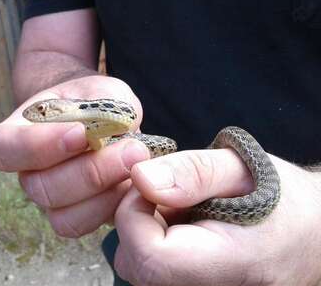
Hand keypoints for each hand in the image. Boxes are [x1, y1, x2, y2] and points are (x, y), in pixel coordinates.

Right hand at [0, 75, 150, 236]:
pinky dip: (114, 206)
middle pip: (40, 188)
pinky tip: (133, 182)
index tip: (80, 133)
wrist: (103, 119)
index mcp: (17, 135)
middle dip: (90, 171)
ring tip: (137, 163)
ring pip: (63, 216)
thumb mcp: (98, 89)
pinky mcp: (77, 217)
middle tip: (132, 148)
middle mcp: (28, 172)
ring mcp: (51, 200)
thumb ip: (102, 103)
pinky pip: (87, 225)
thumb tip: (116, 131)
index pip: (4, 149)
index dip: (38, 146)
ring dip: (105, 192)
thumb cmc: (93, 101)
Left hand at [114, 148, 320, 285]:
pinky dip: (157, 241)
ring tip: (185, 209)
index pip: (147, 256)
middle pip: (135, 263)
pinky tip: (184, 225)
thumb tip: (141, 178)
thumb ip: (192, 171)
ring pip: (141, 266)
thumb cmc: (285, 199)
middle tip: (172, 193)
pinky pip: (156, 269)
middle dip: (138, 219)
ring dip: (148, 229)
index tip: (151, 184)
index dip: (134, 214)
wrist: (313, 233)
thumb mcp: (241, 167)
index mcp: (224, 264)